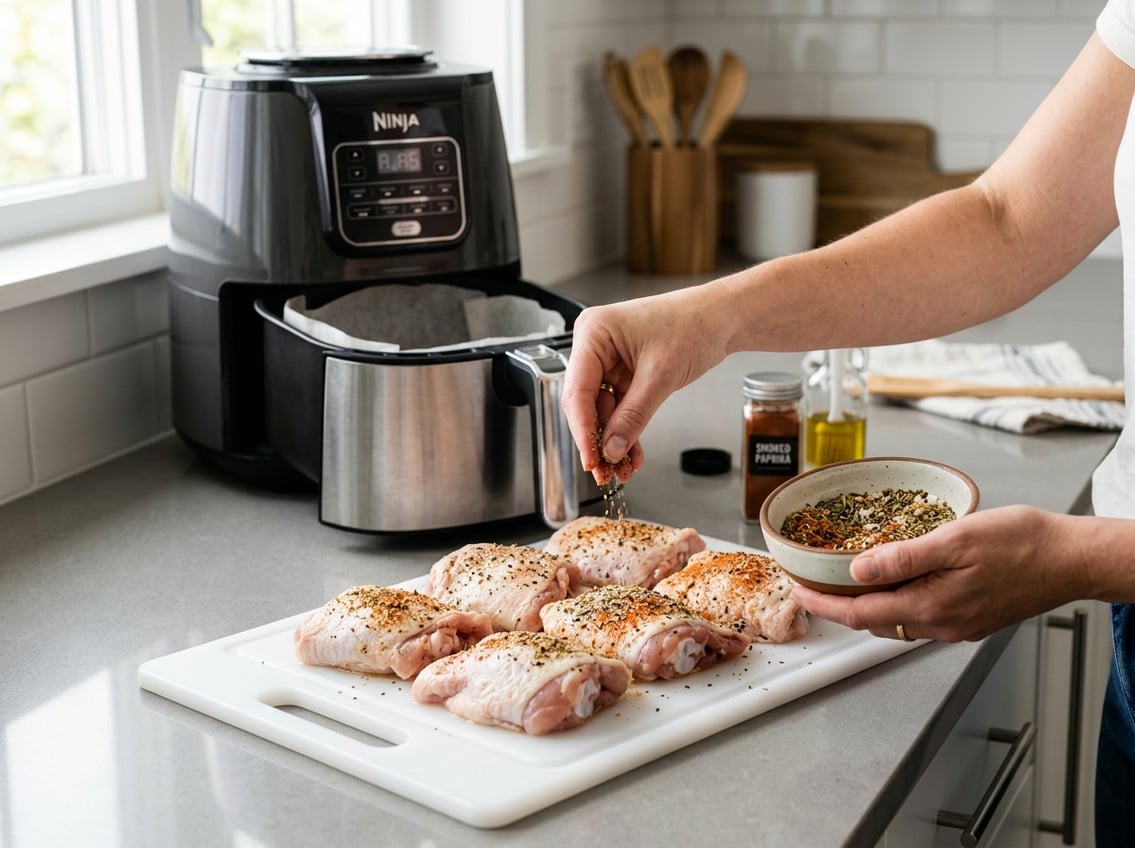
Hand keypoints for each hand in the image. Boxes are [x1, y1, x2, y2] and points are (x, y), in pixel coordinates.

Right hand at [563, 288, 729, 482]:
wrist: (722, 319)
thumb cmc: (694, 325)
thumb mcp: (661, 376)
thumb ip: (633, 416)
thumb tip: (612, 449)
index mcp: (594, 333)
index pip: (577, 389)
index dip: (582, 429)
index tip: (591, 459)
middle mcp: (595, 346)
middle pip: (585, 403)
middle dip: (597, 439)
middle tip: (603, 471)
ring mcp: (609, 360)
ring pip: (603, 410)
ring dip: (613, 440)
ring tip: (622, 469)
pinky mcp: (624, 373)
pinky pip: (619, 408)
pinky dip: (626, 430)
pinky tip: (631, 454)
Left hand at [791, 505, 1088, 642]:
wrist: (1073, 559)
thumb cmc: (1023, 544)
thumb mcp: (955, 539)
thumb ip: (903, 559)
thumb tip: (857, 571)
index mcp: (931, 607)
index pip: (859, 614)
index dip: (823, 604)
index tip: (797, 591)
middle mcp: (941, 624)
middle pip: (873, 621)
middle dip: (838, 605)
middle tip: (813, 583)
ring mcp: (957, 624)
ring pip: (896, 620)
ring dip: (866, 603)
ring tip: (843, 580)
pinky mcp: (970, 617)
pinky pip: (920, 614)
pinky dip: (895, 600)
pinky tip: (893, 578)